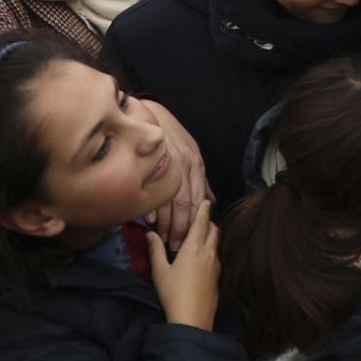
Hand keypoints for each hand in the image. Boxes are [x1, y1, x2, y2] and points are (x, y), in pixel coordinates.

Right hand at [141, 100, 211, 249]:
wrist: (153, 115)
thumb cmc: (175, 138)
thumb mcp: (194, 155)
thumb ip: (201, 180)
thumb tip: (211, 201)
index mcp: (196, 166)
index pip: (198, 199)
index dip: (195, 221)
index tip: (191, 239)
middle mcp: (185, 167)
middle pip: (184, 204)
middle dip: (180, 227)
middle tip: (176, 245)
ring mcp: (168, 165)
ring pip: (168, 200)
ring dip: (164, 222)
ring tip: (162, 238)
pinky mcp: (151, 164)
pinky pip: (151, 189)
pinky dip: (150, 206)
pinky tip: (149, 220)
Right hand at [148, 200, 219, 330]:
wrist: (193, 317)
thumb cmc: (173, 292)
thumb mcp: (159, 271)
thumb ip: (155, 250)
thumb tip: (150, 233)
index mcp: (194, 248)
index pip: (201, 223)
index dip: (204, 210)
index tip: (206, 201)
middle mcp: (208, 252)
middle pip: (214, 229)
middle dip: (209, 221)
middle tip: (200, 219)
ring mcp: (216, 264)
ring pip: (217, 242)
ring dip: (211, 234)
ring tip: (201, 235)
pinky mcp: (218, 275)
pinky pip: (217, 254)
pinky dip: (212, 248)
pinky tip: (203, 256)